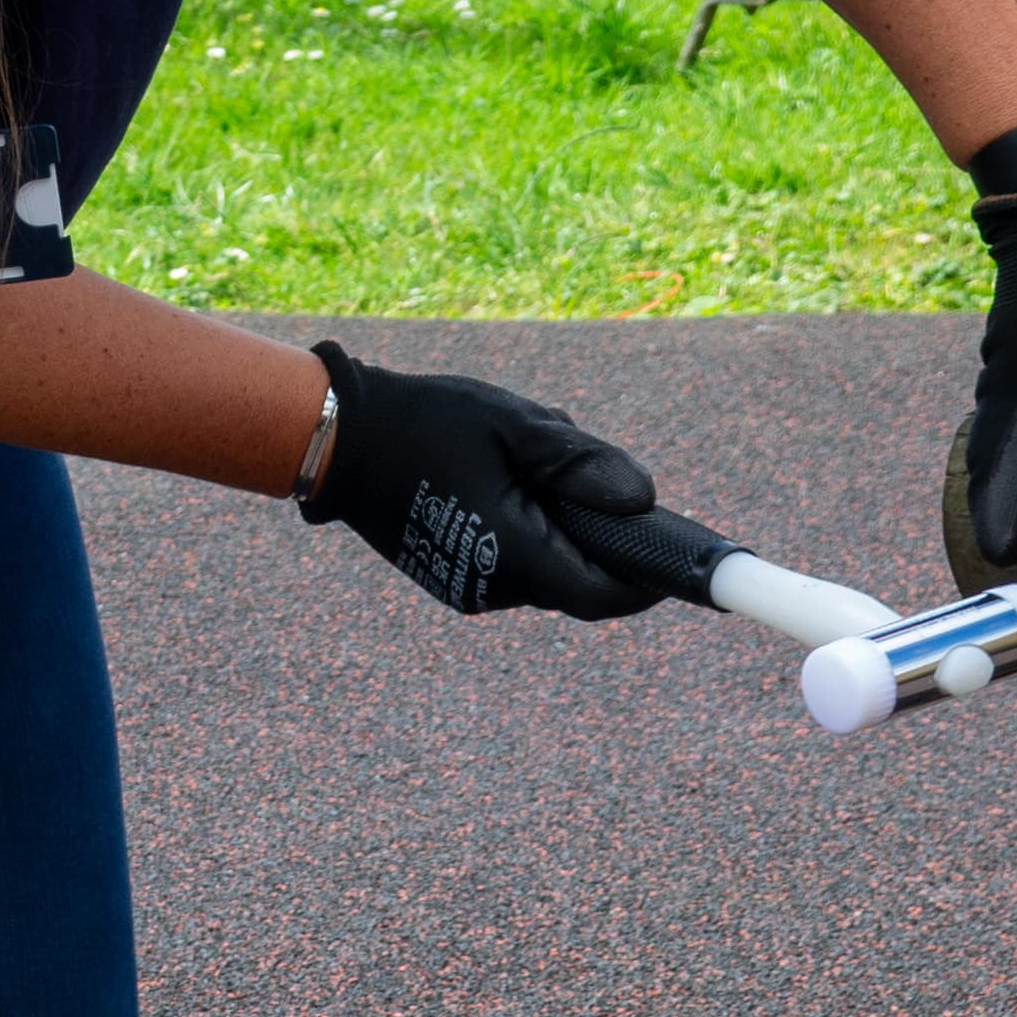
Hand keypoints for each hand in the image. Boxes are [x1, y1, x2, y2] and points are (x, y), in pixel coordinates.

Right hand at [300, 343, 690, 619]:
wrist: (340, 438)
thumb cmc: (427, 422)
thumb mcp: (516, 424)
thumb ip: (582, 463)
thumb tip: (644, 500)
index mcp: (511, 551)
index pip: (601, 594)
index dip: (645, 581)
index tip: (676, 557)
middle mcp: (490, 586)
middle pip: (577, 578)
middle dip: (596, 533)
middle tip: (587, 473)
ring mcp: (468, 587)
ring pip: (546, 567)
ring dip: (558, 526)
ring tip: (525, 460)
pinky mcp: (453, 577)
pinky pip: (514, 562)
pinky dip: (527, 528)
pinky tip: (498, 477)